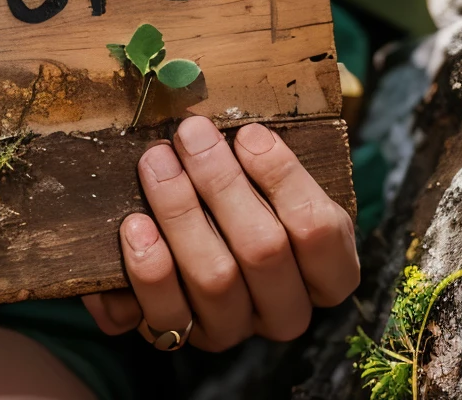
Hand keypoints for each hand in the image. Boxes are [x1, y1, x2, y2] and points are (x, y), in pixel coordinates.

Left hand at [83, 118, 357, 352]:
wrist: (197, 242)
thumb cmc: (243, 196)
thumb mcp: (266, 178)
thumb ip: (259, 156)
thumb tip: (225, 125)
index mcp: (325, 270)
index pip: (321, 231)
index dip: (284, 178)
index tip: (248, 133)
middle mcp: (285, 308)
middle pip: (263, 250)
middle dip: (221, 182)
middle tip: (190, 133)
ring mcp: (235, 327)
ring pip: (215, 279)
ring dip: (181, 212)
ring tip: (156, 162)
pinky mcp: (185, 336)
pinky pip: (168, 315)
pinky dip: (150, 270)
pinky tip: (136, 226)